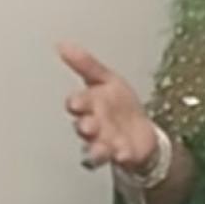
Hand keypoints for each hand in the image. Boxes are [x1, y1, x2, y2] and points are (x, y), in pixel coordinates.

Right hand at [59, 43, 157, 172]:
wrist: (141, 130)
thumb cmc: (120, 104)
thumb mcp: (106, 79)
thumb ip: (86, 64)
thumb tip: (62, 45)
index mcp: (89, 105)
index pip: (77, 103)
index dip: (76, 103)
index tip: (76, 103)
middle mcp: (93, 125)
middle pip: (84, 128)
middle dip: (85, 127)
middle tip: (88, 126)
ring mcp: (105, 142)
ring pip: (94, 149)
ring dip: (96, 149)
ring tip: (102, 149)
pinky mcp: (120, 155)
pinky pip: (117, 158)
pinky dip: (120, 156)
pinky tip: (123, 154)